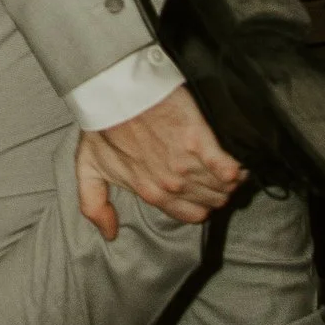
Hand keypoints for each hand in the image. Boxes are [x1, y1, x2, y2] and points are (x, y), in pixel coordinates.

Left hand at [75, 87, 245, 241]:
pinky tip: (236, 163)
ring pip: (223, 187)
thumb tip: (109, 232)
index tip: (203, 191)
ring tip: (230, 167)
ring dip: (231, 180)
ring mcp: (185, 164)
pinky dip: (235, 169)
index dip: (201, 205)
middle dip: (219, 192)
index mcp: (150, 192)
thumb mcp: (88, 167)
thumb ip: (94, 204)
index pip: (192, 214)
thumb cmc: (102, 125)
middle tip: (218, 176)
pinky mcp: (197, 140)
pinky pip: (227, 167)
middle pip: (212, 201)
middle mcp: (170, 184)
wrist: (113, 91)